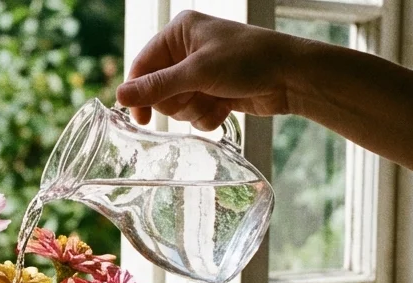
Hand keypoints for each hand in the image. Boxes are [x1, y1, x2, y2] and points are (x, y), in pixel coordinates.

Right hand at [115, 11, 303, 129]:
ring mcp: (201, 73)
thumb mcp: (198, 72)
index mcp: (179, 32)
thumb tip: (120, 96)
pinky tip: (226, 107)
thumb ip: (157, 87)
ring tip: (216, 100)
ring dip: (195, 110)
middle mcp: (187, 50)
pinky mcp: (213, 92)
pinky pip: (194, 114)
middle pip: (158, 91)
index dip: (139, 93)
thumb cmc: (249, 60)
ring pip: (177, 106)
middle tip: (196, 96)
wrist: (292, 77)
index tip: (140, 119)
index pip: (142, 66)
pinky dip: (208, 116)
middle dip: (177, 101)